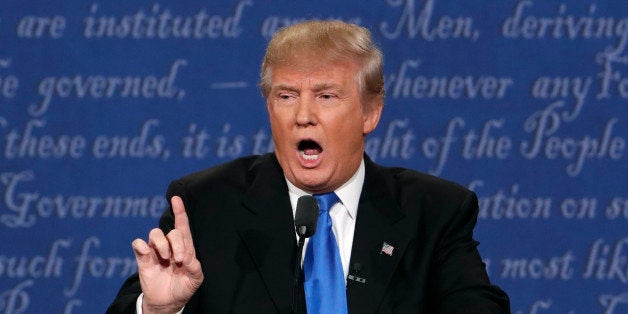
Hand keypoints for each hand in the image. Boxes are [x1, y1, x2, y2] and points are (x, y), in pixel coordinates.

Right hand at [132, 196, 203, 313]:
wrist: (167, 302)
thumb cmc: (183, 287)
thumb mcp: (195, 279)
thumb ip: (195, 267)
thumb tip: (186, 257)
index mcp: (185, 247)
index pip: (182, 226)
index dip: (180, 212)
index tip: (176, 199)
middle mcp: (170, 246)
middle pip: (171, 231)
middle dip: (177, 243)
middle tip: (179, 258)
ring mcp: (156, 251)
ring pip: (155, 233)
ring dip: (161, 244)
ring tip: (166, 258)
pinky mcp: (143, 259)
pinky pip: (138, 244)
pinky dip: (142, 246)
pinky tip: (147, 253)